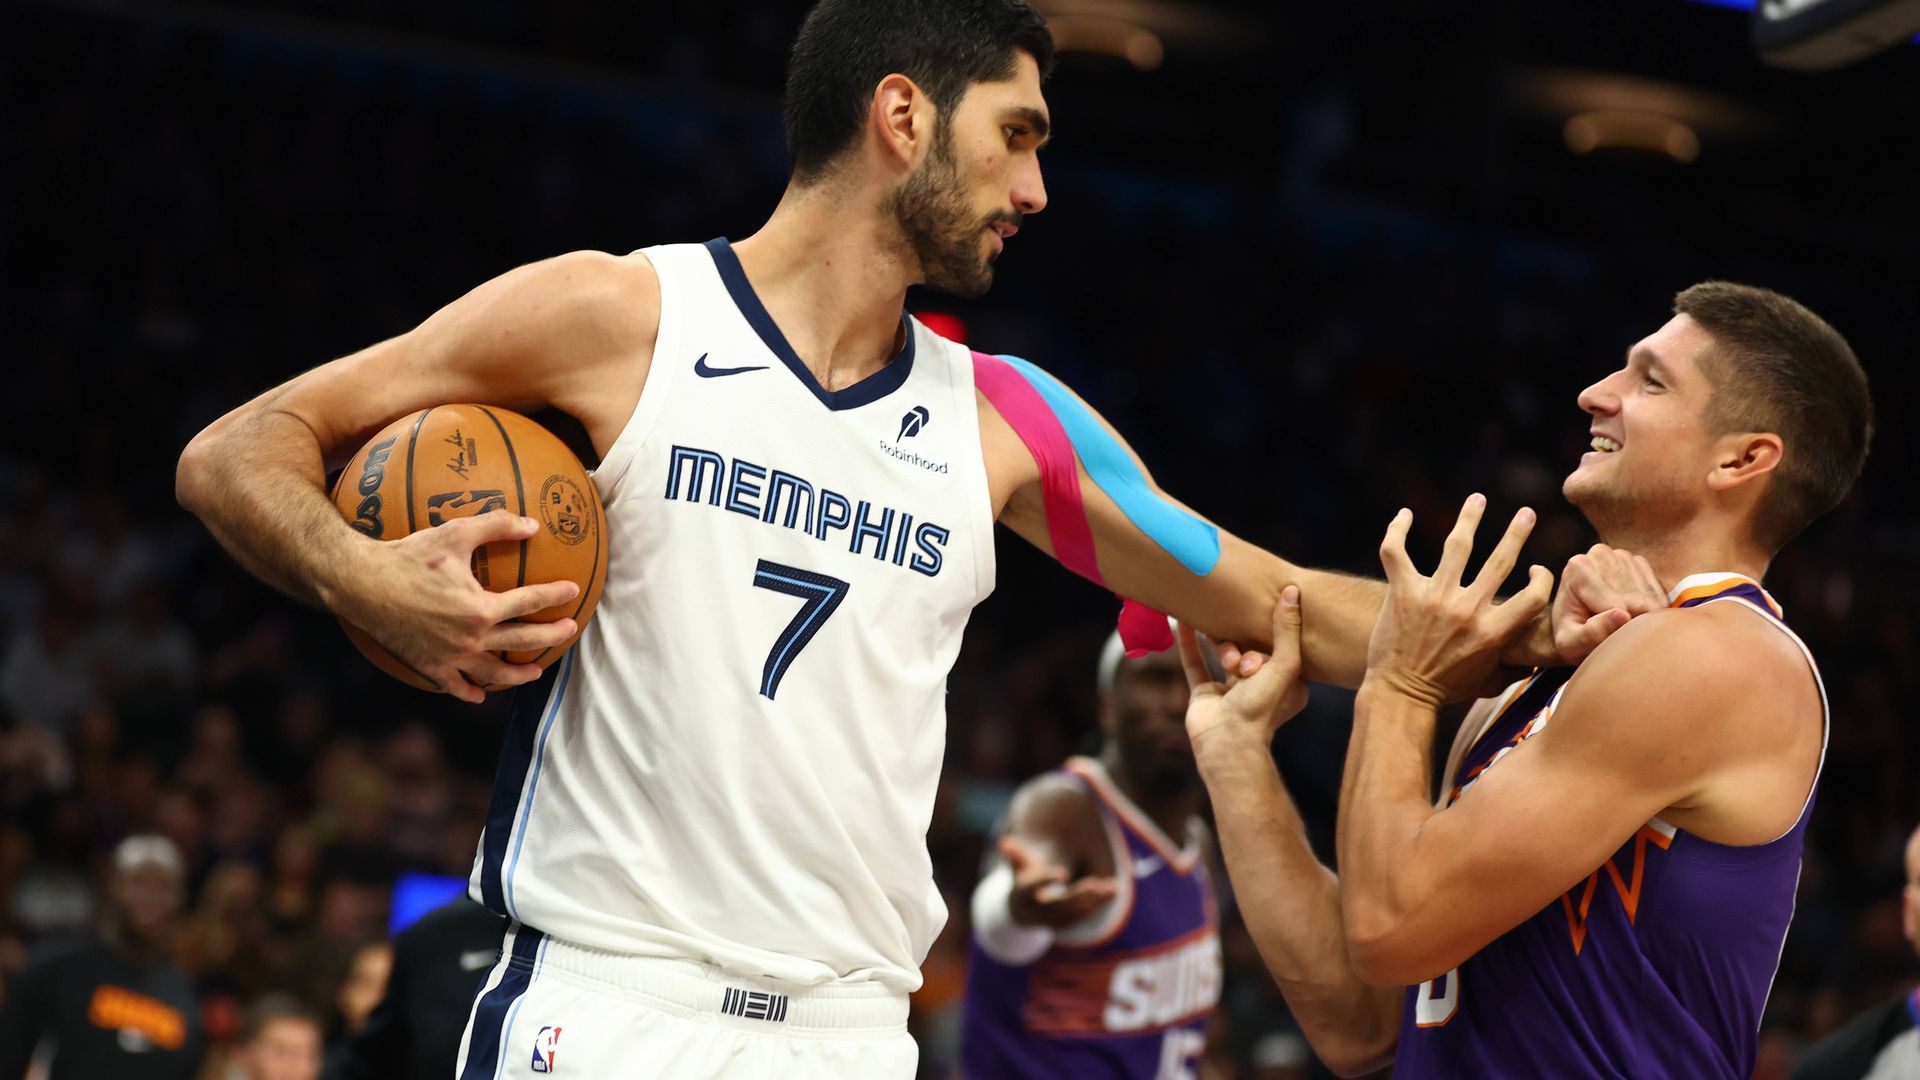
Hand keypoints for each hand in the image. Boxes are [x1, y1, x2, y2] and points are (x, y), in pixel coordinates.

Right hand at [336, 511, 580, 702]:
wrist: (361, 584)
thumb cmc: (409, 555)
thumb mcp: (455, 533)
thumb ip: (497, 526)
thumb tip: (533, 525)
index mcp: (481, 608)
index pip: (531, 602)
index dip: (555, 595)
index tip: (572, 590)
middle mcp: (471, 638)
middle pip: (523, 642)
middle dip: (551, 636)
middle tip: (569, 630)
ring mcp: (451, 657)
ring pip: (495, 673)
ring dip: (519, 674)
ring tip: (536, 671)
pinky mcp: (430, 667)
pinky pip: (455, 687)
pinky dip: (471, 693)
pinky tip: (481, 695)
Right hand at [1000, 835, 1117, 927]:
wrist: (1024, 910)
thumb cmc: (1024, 879)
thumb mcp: (1018, 866)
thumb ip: (1015, 854)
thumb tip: (1004, 842)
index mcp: (1023, 895)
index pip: (1033, 888)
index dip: (1046, 880)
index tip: (1063, 873)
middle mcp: (1038, 911)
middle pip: (1059, 905)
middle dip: (1078, 896)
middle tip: (1094, 884)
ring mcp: (1053, 920)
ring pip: (1076, 913)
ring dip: (1095, 901)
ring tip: (1112, 887)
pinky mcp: (1067, 924)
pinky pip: (1086, 915)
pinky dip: (1100, 904)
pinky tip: (1114, 891)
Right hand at [1178, 586, 1309, 753]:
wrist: (1227, 741)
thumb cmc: (1261, 707)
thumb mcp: (1284, 664)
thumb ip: (1287, 629)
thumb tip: (1292, 591)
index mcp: (1286, 685)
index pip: (1279, 646)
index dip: (1270, 641)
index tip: (1264, 648)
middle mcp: (1259, 687)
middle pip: (1250, 646)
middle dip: (1244, 647)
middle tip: (1243, 664)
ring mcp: (1230, 689)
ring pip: (1224, 652)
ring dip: (1223, 647)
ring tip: (1225, 660)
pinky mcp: (1204, 693)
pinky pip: (1195, 661)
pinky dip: (1189, 643)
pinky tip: (1182, 621)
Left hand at [1365, 495, 1552, 708]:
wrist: (1399, 694)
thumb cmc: (1447, 690)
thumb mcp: (1490, 682)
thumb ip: (1516, 665)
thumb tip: (1539, 657)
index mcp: (1493, 632)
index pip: (1532, 595)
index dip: (1543, 580)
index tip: (1537, 570)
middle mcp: (1467, 611)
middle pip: (1500, 560)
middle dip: (1517, 532)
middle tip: (1526, 513)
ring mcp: (1433, 598)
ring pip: (1456, 545)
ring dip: (1470, 518)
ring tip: (1477, 500)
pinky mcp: (1402, 593)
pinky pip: (1396, 552)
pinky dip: (1397, 530)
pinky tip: (1404, 514)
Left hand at [1551, 544, 1666, 663]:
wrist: (1573, 623)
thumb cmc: (1569, 636)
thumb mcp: (1570, 644)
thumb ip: (1590, 634)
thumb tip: (1622, 615)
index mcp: (1579, 568)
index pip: (1617, 606)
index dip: (1616, 631)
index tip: (1603, 638)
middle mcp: (1601, 554)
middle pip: (1637, 601)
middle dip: (1631, 624)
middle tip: (1614, 633)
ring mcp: (1623, 556)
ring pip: (1652, 599)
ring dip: (1642, 618)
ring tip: (1619, 623)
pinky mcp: (1640, 564)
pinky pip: (1660, 594)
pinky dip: (1652, 611)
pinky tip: (1632, 615)